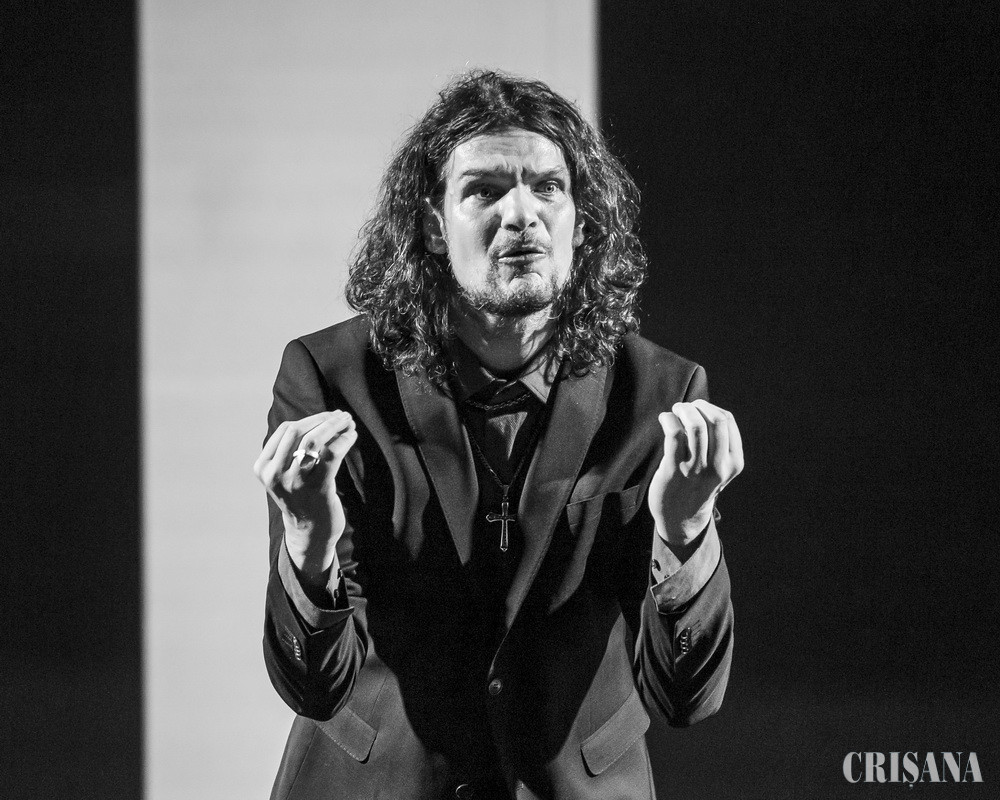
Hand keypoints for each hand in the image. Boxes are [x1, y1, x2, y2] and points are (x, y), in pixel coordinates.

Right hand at [254, 411, 357, 577]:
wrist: (309, 533)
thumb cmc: (302, 498)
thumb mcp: (286, 474)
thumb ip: (295, 450)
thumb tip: (328, 418)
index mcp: (264, 467)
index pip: (286, 430)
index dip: (311, 418)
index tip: (329, 415)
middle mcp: (275, 474)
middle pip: (299, 431)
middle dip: (324, 419)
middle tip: (342, 415)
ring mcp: (295, 482)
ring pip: (315, 440)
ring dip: (335, 426)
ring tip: (348, 422)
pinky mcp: (317, 488)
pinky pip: (331, 454)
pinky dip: (344, 440)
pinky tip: (352, 436)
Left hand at [648, 399, 743, 545]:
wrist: (681, 517)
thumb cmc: (699, 484)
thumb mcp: (721, 468)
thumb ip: (720, 443)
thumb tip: (703, 409)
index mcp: (733, 462)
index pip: (727, 421)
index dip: (710, 408)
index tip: (698, 409)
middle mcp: (718, 466)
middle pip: (715, 420)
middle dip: (698, 407)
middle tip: (685, 408)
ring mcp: (696, 469)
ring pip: (695, 425)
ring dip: (682, 410)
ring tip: (675, 411)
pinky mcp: (674, 471)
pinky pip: (674, 434)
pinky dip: (668, 419)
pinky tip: (665, 419)